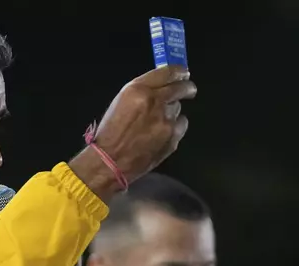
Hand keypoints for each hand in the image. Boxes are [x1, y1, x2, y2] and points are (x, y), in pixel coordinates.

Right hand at [69, 65, 196, 201]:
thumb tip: (161, 87)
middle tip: (188, 89)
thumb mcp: (120, 103)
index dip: (179, 71)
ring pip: (178, 109)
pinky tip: (160, 134)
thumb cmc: (109, 133)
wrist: (109, 162)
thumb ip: (141, 92)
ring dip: (172, 111)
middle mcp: (154, 102)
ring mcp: (166, 121)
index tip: (183, 73)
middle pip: (181, 87)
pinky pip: (180, 126)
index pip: (168, 72)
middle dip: (187, 87)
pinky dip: (174, 127)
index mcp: (137, 90)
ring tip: (158, 122)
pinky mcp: (172, 138)